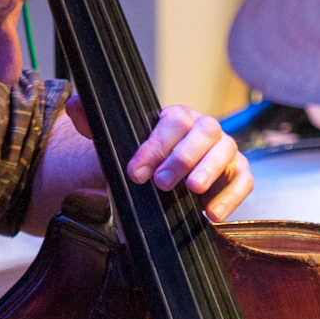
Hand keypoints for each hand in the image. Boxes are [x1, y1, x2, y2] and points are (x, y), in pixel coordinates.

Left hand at [65, 98, 252, 221]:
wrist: (160, 181)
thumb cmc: (143, 160)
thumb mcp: (117, 145)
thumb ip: (95, 126)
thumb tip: (75, 105)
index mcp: (177, 117)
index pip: (171, 123)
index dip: (154, 147)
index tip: (135, 172)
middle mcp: (204, 129)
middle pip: (203, 133)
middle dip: (182, 158)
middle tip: (161, 183)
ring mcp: (224, 150)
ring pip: (226, 152)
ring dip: (210, 171)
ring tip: (192, 191)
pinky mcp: (237, 173)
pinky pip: (244, 181)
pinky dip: (231, 196)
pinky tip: (211, 213)